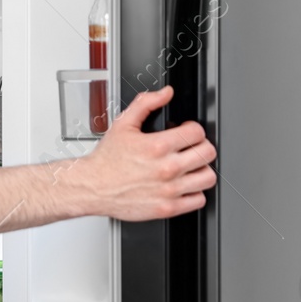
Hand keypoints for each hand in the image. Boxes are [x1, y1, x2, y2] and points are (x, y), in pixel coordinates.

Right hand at [78, 85, 215, 221]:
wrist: (93, 187)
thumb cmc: (107, 159)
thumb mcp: (123, 124)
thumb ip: (145, 103)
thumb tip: (166, 93)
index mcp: (157, 146)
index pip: (197, 132)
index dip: (192, 129)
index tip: (184, 132)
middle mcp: (166, 169)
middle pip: (208, 153)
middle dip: (200, 147)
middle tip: (189, 149)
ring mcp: (169, 190)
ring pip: (207, 177)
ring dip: (200, 170)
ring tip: (188, 168)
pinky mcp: (167, 208)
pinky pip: (198, 200)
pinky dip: (194, 193)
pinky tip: (182, 186)